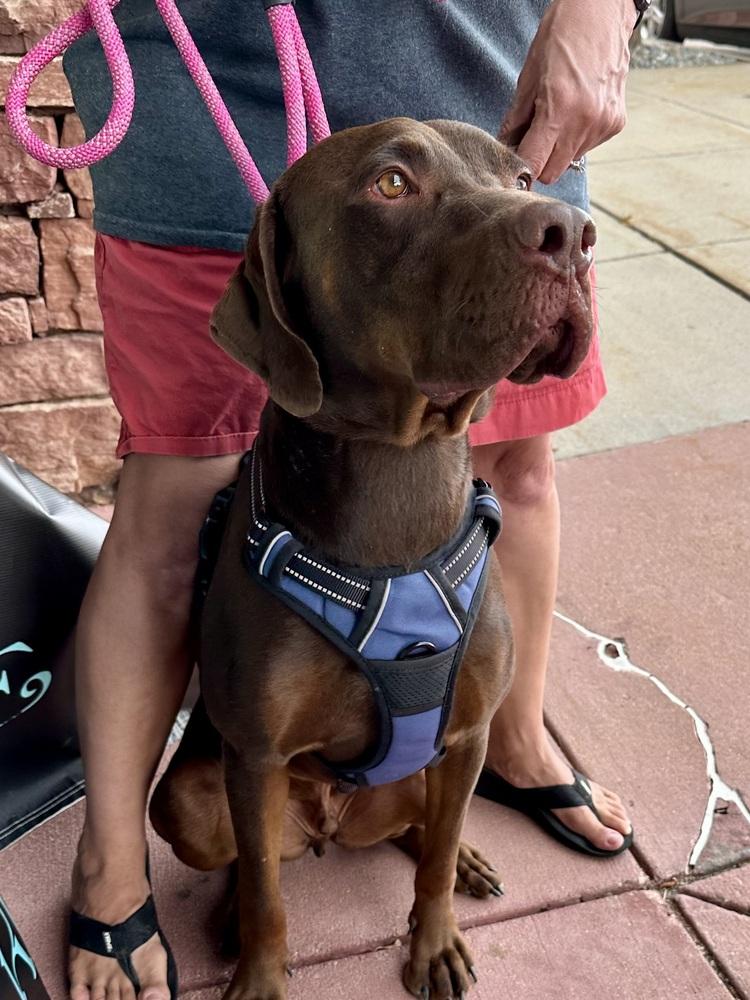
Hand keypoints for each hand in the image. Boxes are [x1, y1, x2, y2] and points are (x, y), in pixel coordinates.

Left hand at [500, 0, 633, 183]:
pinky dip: (578, 136)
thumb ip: (516, 120)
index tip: (515, 163)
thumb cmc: (562, 35)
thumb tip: (506, 147)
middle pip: (553, 171)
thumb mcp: (528, 77)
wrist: (601, 11)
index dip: (521, 167)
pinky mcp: (616, 122)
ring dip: (559, 148)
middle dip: (539, 162)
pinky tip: (578, 110)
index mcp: (559, 109)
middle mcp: (585, 121)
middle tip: (532, 139)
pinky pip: (588, 146)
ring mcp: (603, 124)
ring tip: (558, 115)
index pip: (535, 164)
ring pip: (570, 160)